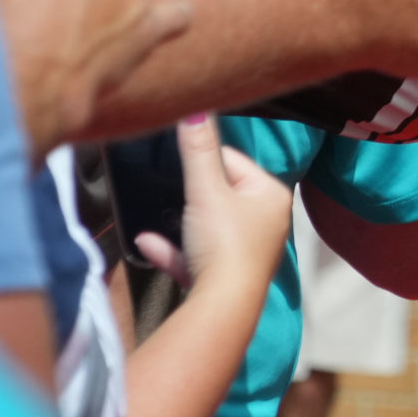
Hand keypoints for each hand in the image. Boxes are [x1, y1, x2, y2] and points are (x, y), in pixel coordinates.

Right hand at [133, 115, 291, 293]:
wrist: (222, 307)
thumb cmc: (223, 242)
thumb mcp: (206, 190)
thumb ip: (197, 150)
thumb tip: (194, 109)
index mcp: (271, 196)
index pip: (235, 161)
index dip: (203, 160)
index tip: (178, 160)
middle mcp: (266, 223)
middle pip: (220, 195)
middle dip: (190, 194)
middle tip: (166, 187)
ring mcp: (246, 252)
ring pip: (205, 228)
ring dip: (178, 223)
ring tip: (158, 217)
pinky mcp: (225, 278)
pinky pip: (194, 257)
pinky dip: (173, 251)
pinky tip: (146, 244)